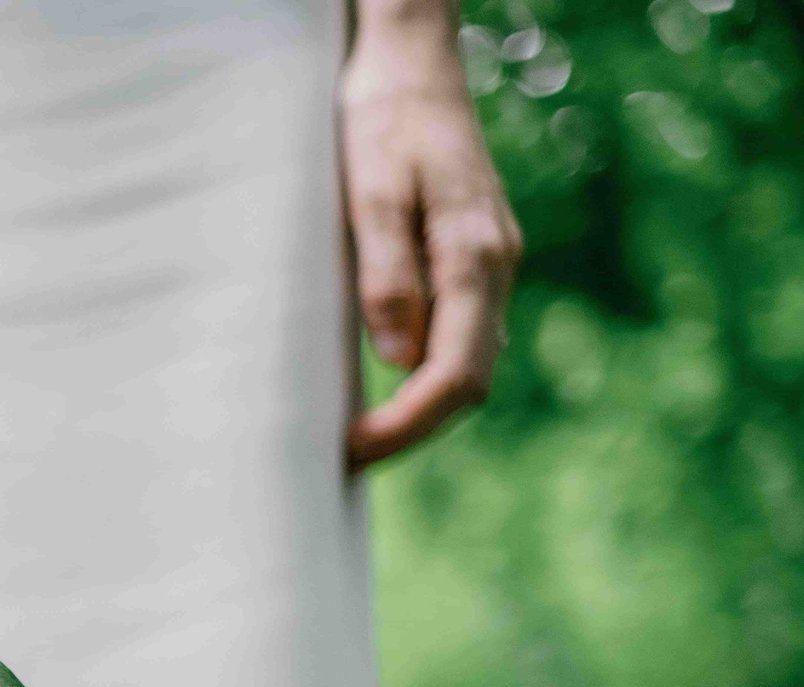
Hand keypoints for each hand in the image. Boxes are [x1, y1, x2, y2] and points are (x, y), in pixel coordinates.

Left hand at [340, 14, 521, 470]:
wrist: (411, 65)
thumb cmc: (380, 122)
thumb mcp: (371, 195)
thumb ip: (387, 275)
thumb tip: (398, 362)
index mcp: (475, 255)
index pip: (456, 373)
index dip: (408, 426)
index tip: (354, 454)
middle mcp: (496, 266)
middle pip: (469, 380)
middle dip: (413, 431)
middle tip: (345, 465)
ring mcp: (490, 264)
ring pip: (467, 361)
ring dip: (418, 410)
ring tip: (354, 441)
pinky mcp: (472, 260)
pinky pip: (458, 335)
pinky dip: (423, 375)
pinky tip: (377, 391)